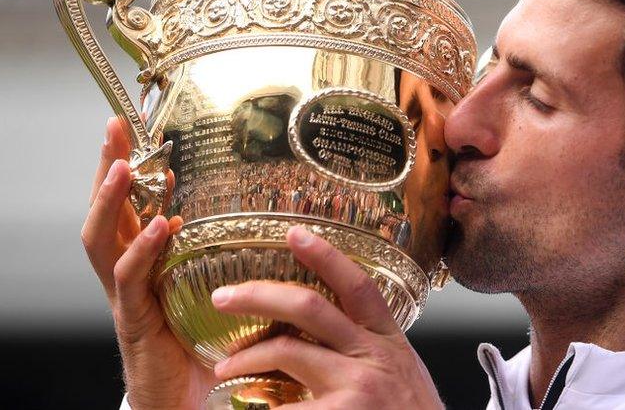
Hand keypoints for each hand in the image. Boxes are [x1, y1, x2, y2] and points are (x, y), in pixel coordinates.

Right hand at [83, 117, 216, 408]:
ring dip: (110, 201)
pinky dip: (141, 250)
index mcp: (147, 262)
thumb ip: (232, 257)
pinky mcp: (135, 321)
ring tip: (121, 167)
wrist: (187, 401)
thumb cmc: (206, 345)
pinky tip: (159, 226)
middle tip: (114, 128)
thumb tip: (272, 219)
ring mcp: (126, 296)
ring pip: (102, 240)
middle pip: (106, 211)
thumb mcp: (219, 289)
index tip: (131, 128)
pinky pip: (129, 280)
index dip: (127, 167)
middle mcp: (128, 274)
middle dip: (107, 167)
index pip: (130, 205)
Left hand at [211, 227, 443, 409]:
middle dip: (258, 296)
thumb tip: (326, 334)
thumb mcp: (401, 373)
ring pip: (285, 351)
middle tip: (223, 297)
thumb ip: (371, 349)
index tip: (294, 233)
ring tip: (223, 370)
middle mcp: (373, 356)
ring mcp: (356, 385)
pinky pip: (282, 406)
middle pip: (308, 307)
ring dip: (245, 358)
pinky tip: (247, 408)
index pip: (357, 285)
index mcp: (388, 341)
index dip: (325, 255)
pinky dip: (259, 406)